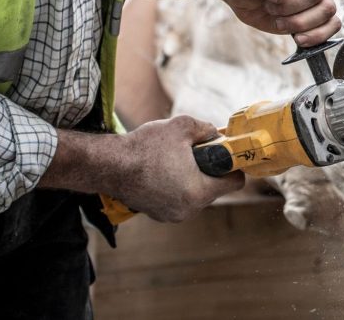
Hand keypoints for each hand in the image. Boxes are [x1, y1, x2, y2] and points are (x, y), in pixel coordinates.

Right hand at [113, 115, 243, 221]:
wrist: (109, 165)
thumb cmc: (145, 147)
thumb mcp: (183, 127)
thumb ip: (207, 130)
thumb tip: (216, 134)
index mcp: (198, 192)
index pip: (235, 183)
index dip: (234, 165)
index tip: (226, 154)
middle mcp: (188, 210)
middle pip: (214, 188)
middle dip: (210, 169)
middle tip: (197, 152)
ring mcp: (172, 215)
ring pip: (195, 194)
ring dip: (192, 177)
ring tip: (177, 160)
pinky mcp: (158, 214)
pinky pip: (178, 198)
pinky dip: (177, 186)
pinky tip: (164, 169)